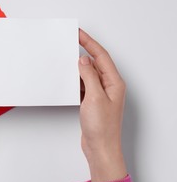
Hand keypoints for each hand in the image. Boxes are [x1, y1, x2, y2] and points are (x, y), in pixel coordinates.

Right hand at [78, 29, 126, 181]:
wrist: (100, 147)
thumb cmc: (102, 127)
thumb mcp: (94, 97)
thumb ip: (89, 76)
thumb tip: (84, 61)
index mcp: (114, 82)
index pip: (101, 56)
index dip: (89, 42)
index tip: (78, 33)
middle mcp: (109, 86)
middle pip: (96, 62)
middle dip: (84, 50)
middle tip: (71, 40)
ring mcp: (100, 94)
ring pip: (89, 73)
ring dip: (78, 66)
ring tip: (66, 58)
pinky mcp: (92, 101)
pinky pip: (84, 84)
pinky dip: (76, 79)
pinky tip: (68, 78)